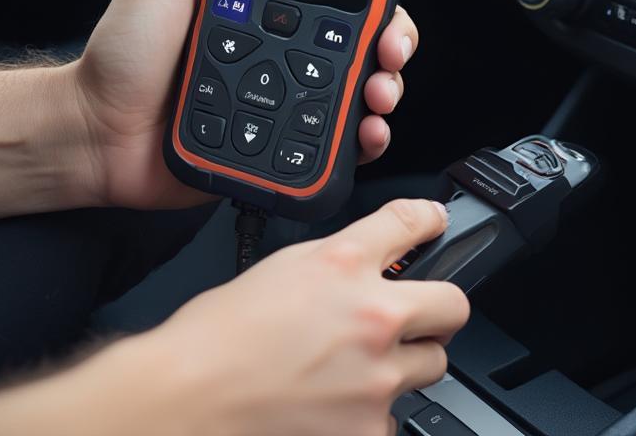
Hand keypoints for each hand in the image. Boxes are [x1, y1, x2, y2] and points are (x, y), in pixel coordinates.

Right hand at [0, 200, 469, 435]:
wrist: (182, 402)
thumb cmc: (215, 337)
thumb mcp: (283, 268)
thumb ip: (340, 260)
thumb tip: (372, 262)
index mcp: (344, 264)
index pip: (414, 222)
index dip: (430, 220)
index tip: (434, 225)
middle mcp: (371, 316)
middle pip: (453, 305)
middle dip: (436, 308)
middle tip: (413, 315)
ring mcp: (376, 379)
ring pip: (431, 367)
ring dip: (405, 364)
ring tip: (359, 371)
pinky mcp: (367, 431)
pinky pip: (394, 419)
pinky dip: (371, 415)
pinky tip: (336, 408)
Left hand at [71, 0, 432, 209]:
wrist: (100, 135)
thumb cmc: (126, 46)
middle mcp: (288, 25)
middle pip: (368, 18)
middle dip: (396, 27)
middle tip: (391, 40)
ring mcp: (291, 76)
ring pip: (366, 70)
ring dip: (388, 78)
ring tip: (376, 90)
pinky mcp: (289, 125)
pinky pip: (343, 124)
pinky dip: (366, 128)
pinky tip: (365, 128)